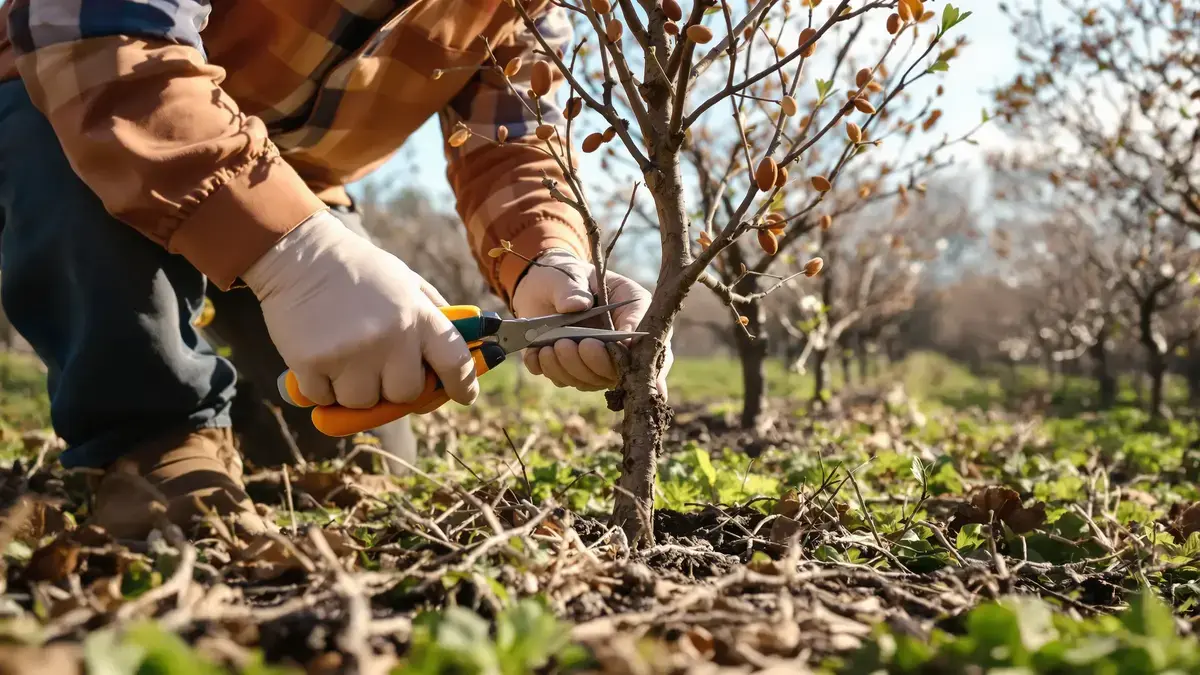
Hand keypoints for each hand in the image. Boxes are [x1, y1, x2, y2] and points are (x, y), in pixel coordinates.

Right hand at [242, 210, 478, 408]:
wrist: (299, 254)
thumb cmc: (359, 272)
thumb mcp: (406, 282)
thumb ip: (434, 315)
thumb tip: (467, 347)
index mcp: (417, 315)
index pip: (456, 362)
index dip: (464, 385)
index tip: (464, 395)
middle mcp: (389, 336)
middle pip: (405, 394)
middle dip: (393, 386)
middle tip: (377, 363)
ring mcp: (350, 352)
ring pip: (362, 402)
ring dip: (354, 387)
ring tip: (345, 353)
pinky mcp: (312, 363)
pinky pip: (324, 399)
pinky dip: (321, 386)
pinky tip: (321, 355)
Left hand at [511, 249, 671, 395]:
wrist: (541, 286)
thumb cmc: (568, 276)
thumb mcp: (571, 273)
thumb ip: (574, 288)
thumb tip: (576, 305)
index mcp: (634, 315)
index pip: (645, 346)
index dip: (629, 354)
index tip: (607, 345)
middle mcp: (619, 345)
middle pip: (617, 371)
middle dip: (593, 362)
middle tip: (570, 344)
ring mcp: (595, 361)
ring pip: (590, 381)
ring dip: (568, 368)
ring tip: (550, 347)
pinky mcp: (569, 369)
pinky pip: (562, 379)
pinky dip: (548, 369)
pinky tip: (538, 353)